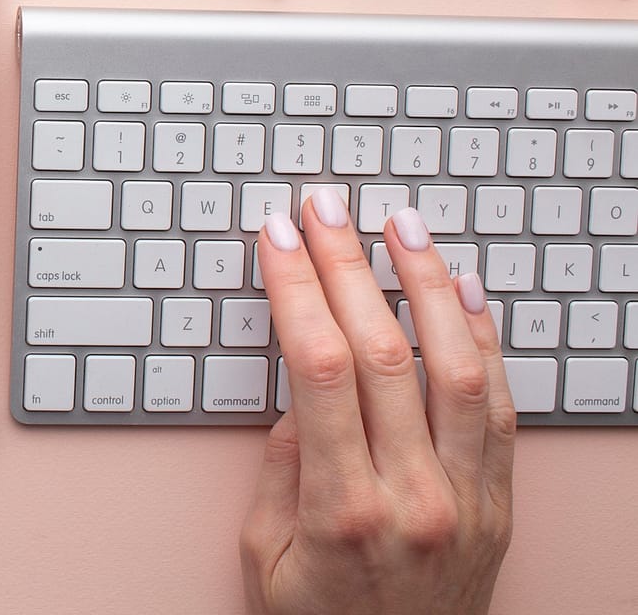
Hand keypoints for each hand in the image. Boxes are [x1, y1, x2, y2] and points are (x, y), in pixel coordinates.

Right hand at [242, 192, 513, 614]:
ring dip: (426, 284)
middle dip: (346, 265)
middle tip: (324, 207)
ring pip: (455, 367)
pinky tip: (465, 291)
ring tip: (401, 226)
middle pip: (383, 352)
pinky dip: (485, 340)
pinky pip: (499, 407)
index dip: (297, 289)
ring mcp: (467, 498)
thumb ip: (281, 469)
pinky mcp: (499, 503)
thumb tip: (299, 390)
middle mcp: (416, 497)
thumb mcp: (263, 555)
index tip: (277, 238)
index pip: (319, 368)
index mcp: (344, 509)